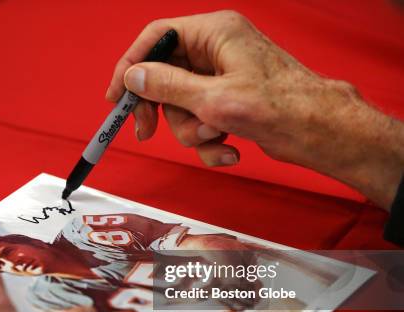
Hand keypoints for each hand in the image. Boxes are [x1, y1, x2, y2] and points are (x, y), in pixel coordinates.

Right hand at [107, 11, 403, 208]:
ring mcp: (224, 77)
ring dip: (192, 131)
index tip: (116, 97)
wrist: (321, 133)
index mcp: (214, 32)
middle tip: (147, 133)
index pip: (156, 37)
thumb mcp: (212, 99)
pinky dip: (210, 142)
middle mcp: (217, 49)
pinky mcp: (231, 101)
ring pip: (182, 105)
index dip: (131, 65)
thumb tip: (133, 76)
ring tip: (216, 140)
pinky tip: (230, 153)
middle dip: (164, 111)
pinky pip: (202, 120)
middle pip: (166, 76)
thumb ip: (167, 86)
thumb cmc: (277, 108)